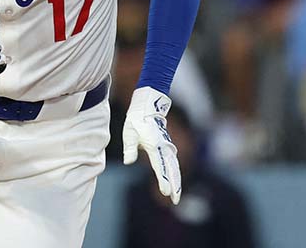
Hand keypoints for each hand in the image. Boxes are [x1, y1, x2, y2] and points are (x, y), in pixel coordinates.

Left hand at [123, 86, 180, 204]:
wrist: (148, 106)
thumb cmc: (137, 119)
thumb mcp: (129, 132)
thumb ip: (130, 148)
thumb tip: (128, 162)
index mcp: (155, 144)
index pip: (160, 166)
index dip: (163, 179)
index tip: (166, 192)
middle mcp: (164, 146)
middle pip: (172, 169)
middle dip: (174, 185)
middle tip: (175, 200)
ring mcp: (167, 146)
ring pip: (175, 167)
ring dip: (176, 181)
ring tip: (176, 196)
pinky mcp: (167, 146)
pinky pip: (173, 162)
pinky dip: (175, 173)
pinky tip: (176, 182)